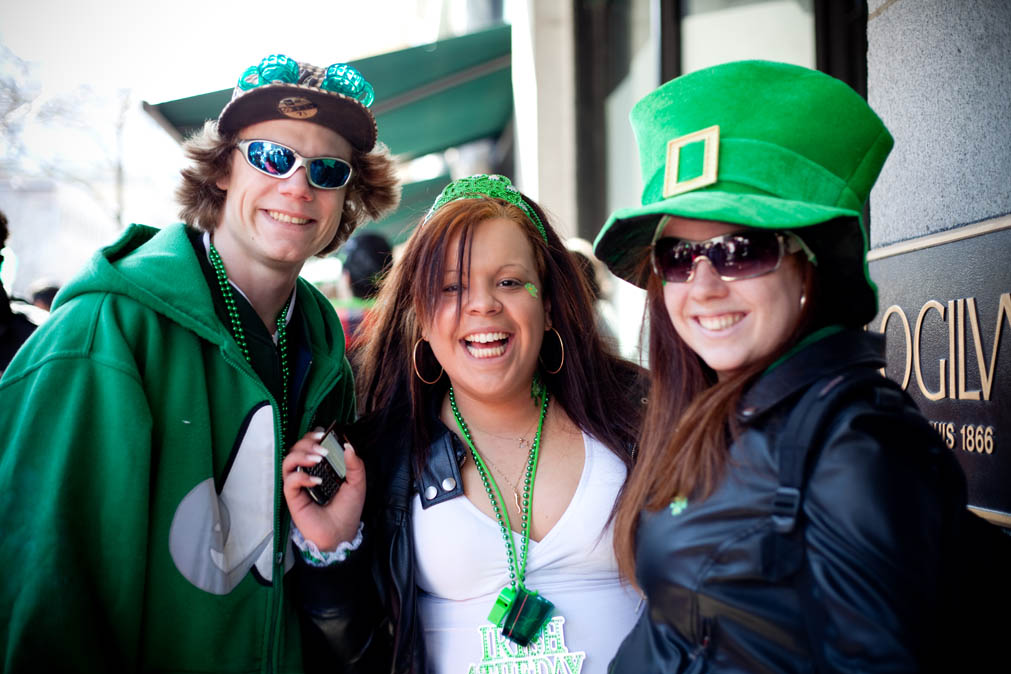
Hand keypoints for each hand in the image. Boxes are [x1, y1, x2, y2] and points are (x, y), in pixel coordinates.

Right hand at [282, 429, 365, 550]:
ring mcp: (299, 484)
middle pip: (296, 448)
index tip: (323, 434)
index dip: (313, 435)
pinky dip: (301, 477)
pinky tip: (316, 482)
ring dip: (301, 455)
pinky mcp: (292, 497)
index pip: (310, 444)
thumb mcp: (357, 483)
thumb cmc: (348, 510)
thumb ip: (355, 464)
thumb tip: (348, 445)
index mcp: (321, 466)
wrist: (342, 534)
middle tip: (322, 449)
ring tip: (317, 460)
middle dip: (307, 443)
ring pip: (288, 461)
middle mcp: (307, 472)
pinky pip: (289, 481)